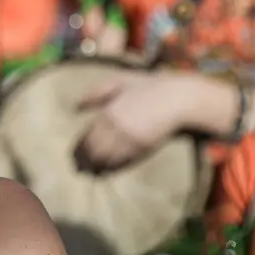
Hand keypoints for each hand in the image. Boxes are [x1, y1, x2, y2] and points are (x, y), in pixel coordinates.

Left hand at [72, 72, 193, 171]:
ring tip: (89, 172)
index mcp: (108, 113)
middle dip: (84, 161)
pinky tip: (107, 171)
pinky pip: (123, 162)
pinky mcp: (144, 149)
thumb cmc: (151, 86)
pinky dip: (112, 168)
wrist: (181, 99)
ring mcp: (130, 141)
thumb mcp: (121, 81)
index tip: (73, 155)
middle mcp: (116, 129)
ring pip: (106, 160)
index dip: (78, 149)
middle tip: (78, 168)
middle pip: (93, 151)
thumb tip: (75, 106)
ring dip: (96, 167)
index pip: (86, 136)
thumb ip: (96, 93)